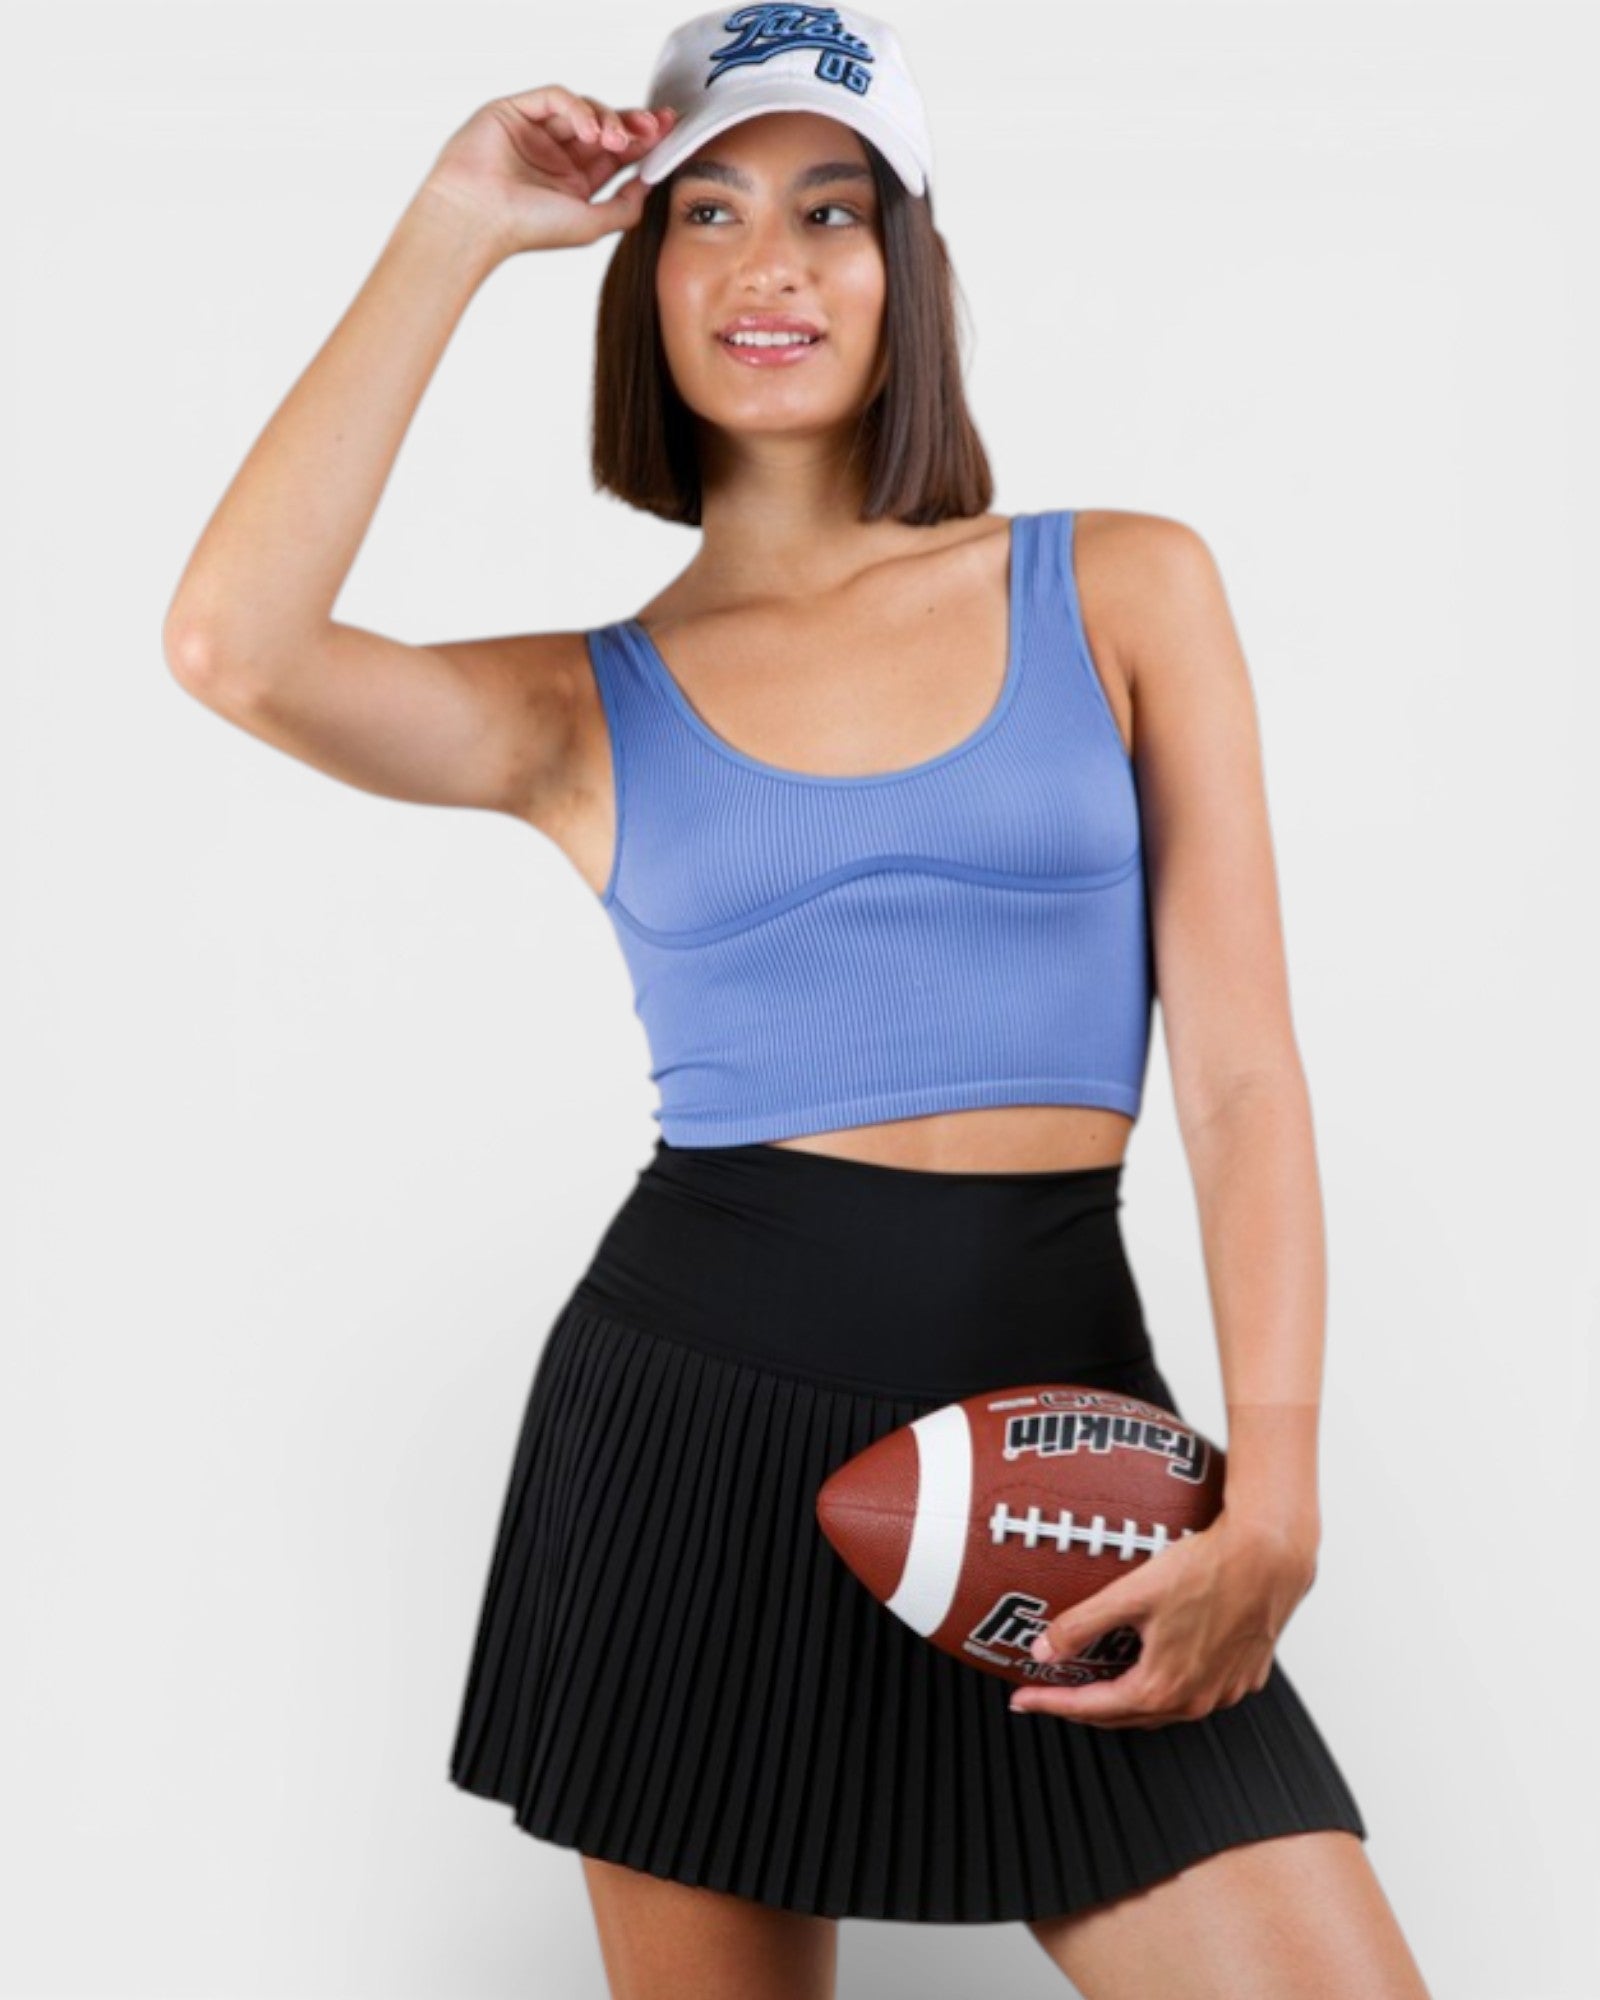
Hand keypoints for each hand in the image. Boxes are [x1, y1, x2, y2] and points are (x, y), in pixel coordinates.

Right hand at [418, 85, 679, 254]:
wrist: (478, 218)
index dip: (644, 141)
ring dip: (608, 118)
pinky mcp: (516, 110)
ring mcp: (537, 131)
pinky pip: (556, 96)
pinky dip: (577, 108)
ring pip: (584, 108)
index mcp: (574, 182)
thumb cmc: (528, 228)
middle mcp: (557, 155)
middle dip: (633, 122)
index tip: (668, 132)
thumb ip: (625, 206)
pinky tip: (590, 129)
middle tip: (655, 124)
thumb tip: (649, 182)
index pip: (616, 154)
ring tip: (616, 139)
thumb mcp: (591, 224)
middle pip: (605, 126)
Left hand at [1008, 1512, 1318, 1729]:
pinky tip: (1154, 1665)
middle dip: (1082, 1707)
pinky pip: (1194, 1692)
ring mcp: (1223, 1691)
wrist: (1270, 1559)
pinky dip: (1164, 1686)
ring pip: (1161, 1708)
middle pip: (1125, 1715)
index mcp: (1163, 1687)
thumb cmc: (1208, 1571)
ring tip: (1094, 1685)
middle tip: (1048, 1694)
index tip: (1023, 1700)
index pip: (1093, 1707)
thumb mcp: (1132, 1593)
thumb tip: (1044, 1649)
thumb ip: (1083, 1624)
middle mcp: (1196, 1700)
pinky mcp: (1242, 1676)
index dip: (1053, 1703)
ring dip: (1123, 1701)